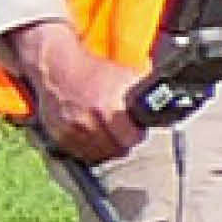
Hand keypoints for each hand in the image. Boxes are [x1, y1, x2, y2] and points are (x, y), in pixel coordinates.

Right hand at [13, 17, 148, 161]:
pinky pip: (79, 153)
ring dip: (105, 148)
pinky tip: (91, 138)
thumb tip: (165, 98)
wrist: (56, 66)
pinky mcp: (58, 135)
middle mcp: (88, 122)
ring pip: (98, 155)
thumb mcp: (122, 73)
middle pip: (116, 150)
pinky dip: (87, 148)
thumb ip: (142, 88)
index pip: (132, 139)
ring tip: (108, 136)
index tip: (136, 131)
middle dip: (122, 143)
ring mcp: (72, 131)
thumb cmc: (92, 69)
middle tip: (123, 134)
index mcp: (107, 107)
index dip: (137, 135)